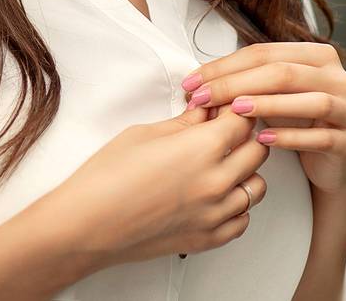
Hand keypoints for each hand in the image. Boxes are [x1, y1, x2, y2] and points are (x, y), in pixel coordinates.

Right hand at [39, 104, 271, 269]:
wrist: (87, 225)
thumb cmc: (106, 180)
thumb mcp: (144, 134)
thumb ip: (184, 123)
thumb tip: (203, 114)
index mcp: (202, 148)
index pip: (244, 121)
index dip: (236, 109)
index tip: (225, 107)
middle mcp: (216, 182)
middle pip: (258, 150)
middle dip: (245, 136)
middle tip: (224, 131)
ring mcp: (215, 213)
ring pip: (257, 187)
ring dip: (245, 172)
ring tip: (222, 165)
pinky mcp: (208, 238)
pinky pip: (242, 219)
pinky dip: (236, 206)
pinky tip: (217, 196)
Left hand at [182, 42, 345, 198]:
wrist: (333, 163)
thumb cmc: (297, 122)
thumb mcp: (273, 95)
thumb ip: (246, 81)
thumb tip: (197, 81)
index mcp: (319, 56)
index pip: (265, 53)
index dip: (225, 66)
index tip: (193, 83)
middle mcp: (340, 78)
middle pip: (285, 73)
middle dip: (238, 84)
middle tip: (204, 98)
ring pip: (311, 101)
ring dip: (268, 105)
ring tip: (235, 112)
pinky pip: (321, 137)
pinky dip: (290, 137)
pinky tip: (262, 139)